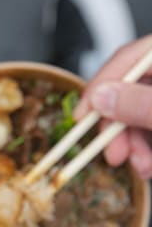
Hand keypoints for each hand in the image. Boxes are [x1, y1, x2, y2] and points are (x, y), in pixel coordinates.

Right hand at [75, 35, 151, 179]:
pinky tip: (148, 165)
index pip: (129, 58)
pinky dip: (148, 146)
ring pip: (142, 112)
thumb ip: (141, 103)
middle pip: (133, 90)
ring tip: (140, 168)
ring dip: (134, 144)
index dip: (100, 87)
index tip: (82, 118)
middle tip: (113, 156)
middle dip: (120, 128)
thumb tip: (100, 99)